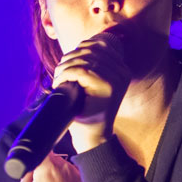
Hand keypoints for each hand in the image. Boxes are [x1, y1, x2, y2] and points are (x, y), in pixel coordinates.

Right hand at [16, 152, 87, 181]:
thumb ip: (25, 175)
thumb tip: (31, 166)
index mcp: (47, 167)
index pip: (42, 149)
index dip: (38, 154)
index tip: (36, 163)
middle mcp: (65, 166)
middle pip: (54, 157)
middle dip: (47, 165)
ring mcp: (77, 173)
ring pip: (65, 165)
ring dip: (59, 172)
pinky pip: (74, 174)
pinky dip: (69, 180)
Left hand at [52, 32, 130, 150]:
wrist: (93, 136)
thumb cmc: (87, 110)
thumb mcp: (91, 84)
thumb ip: (92, 65)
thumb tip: (80, 46)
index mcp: (121, 69)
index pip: (100, 44)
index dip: (79, 48)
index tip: (66, 62)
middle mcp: (122, 72)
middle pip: (91, 49)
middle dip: (69, 57)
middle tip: (59, 73)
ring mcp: (117, 78)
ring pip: (85, 59)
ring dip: (65, 67)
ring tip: (58, 80)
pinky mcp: (109, 86)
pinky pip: (82, 70)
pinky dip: (66, 74)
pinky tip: (60, 84)